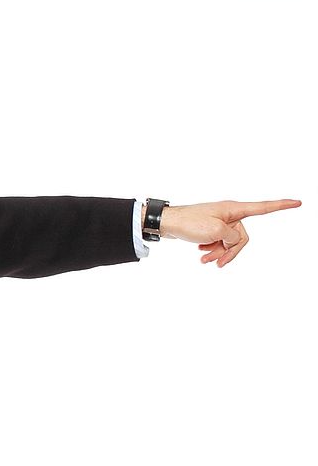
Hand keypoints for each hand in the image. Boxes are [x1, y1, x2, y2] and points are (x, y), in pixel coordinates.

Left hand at [153, 199, 301, 266]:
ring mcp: (219, 221)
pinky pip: (219, 242)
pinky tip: (201, 253)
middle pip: (242, 237)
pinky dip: (212, 250)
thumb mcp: (216, 232)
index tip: (298, 202)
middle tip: (217, 262)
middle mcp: (229, 213)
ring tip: (204, 259)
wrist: (167, 223)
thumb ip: (233, 237)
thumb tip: (233, 241)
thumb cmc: (189, 223)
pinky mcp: (210, 228)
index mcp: (234, 209)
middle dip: (231, 251)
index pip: (263, 208)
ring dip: (219, 252)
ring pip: (229, 242)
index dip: (281, 206)